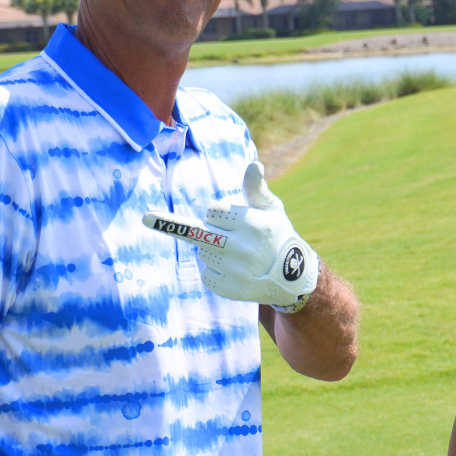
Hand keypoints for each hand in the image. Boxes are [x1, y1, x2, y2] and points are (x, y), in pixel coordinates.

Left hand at [142, 161, 319, 310]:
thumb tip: (254, 165)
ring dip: (212, 251)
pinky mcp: (230, 290)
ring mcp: (236, 271)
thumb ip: (256, 188)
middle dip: (187, 229)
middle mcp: (244, 248)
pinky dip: (215, 272)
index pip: (213, 211)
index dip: (220, 214)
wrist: (293, 276)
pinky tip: (235, 273)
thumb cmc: (277, 235)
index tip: (234, 220)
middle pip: (199, 233)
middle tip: (162, 222)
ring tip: (237, 256)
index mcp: (254, 224)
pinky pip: (206, 275)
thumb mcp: (271, 209)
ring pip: (202, 253)